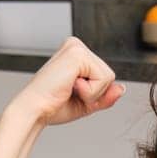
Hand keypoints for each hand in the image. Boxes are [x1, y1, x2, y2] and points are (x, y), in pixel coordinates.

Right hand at [10, 37, 124, 125]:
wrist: (35, 111)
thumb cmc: (53, 106)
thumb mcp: (86, 102)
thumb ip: (106, 96)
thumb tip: (122, 88)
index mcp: (76, 54)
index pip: (105, 76)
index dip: (94, 93)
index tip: (70, 93)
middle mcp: (76, 46)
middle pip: (109, 75)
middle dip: (95, 93)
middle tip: (69, 92)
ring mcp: (76, 47)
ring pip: (108, 77)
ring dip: (92, 93)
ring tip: (68, 89)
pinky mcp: (78, 54)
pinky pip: (103, 78)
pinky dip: (89, 91)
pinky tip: (70, 86)